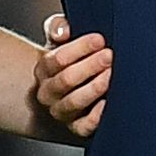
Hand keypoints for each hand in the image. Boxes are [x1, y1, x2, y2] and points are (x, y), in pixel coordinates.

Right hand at [30, 13, 111, 142]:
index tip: (100, 39)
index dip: (79, 48)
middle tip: (109, 55)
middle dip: (90, 66)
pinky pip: (84, 126)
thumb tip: (63, 31)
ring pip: (74, 102)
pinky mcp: (77, 128)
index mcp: (43, 70)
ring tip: (111, 74)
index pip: (56, 59)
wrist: (81, 86)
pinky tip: (109, 101)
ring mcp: (62, 112)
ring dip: (94, 87)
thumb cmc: (75, 59)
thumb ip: (59, 27)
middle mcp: (48, 93)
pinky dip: (98, 115)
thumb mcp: (64, 39)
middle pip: (65, 80)